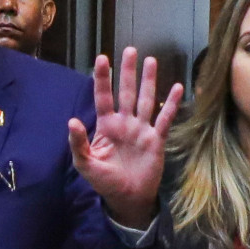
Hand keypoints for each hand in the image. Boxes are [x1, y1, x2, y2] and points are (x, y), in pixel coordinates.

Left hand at [68, 47, 184, 229]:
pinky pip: (164, 119)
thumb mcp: (86, 164)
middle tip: (129, 50)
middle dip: (127, 72)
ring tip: (151, 60)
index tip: (102, 58)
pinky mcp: (156, 139)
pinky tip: (177, 87)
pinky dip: (171, 104)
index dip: (102, 79)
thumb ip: (78, 143)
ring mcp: (141, 129)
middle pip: (126, 92)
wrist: (127, 198)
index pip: (103, 97)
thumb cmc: (105, 182)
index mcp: (106, 126)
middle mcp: (125, 123)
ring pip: (146, 100)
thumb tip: (72, 121)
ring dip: (149, 81)